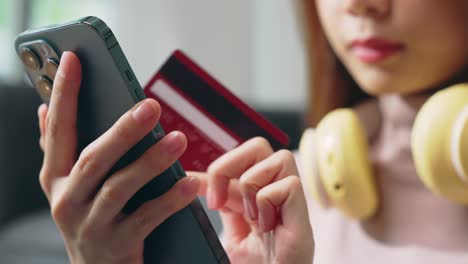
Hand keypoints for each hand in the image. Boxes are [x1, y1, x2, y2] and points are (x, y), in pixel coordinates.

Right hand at [37, 51, 199, 263]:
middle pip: (93, 158)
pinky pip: (146, 219)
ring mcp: (89, 225)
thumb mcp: (69, 185)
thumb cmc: (90, 216)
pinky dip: (169, 200)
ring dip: (149, 162)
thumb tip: (43, 108)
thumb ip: (58, 149)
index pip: (58, 130)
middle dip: (121, 131)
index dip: (64, 94)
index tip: (74, 60)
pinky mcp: (116, 245)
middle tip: (150, 105)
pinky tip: (190, 184)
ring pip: (119, 187)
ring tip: (177, 140)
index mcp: (57, 178)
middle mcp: (67, 200)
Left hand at [192, 138, 313, 263]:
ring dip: (253, 185)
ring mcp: (292, 205)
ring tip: (250, 217)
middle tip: (217, 199)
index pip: (239, 163)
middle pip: (259, 146)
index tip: (188, 182)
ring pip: (278, 157)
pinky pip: (288, 184)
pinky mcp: (303, 216)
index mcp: (258, 200)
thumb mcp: (230, 235)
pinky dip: (268, 202)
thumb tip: (191, 179)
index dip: (215, 168)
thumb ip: (222, 205)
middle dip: (230, 164)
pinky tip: (265, 226)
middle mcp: (276, 196)